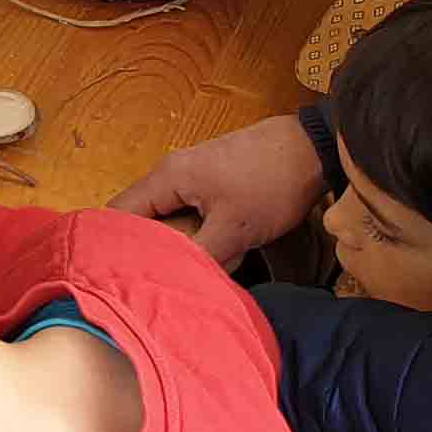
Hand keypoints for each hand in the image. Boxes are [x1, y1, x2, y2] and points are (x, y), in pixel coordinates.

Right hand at [108, 109, 325, 266]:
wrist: (316, 148)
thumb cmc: (273, 182)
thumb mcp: (234, 230)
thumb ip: (197, 258)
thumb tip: (171, 283)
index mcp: (167, 177)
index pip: (118, 214)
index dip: (115, 247)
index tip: (121, 278)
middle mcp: (172, 171)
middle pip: (142, 218)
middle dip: (151, 250)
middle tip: (159, 280)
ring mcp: (194, 174)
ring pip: (170, 218)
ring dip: (179, 243)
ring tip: (191, 268)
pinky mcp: (215, 180)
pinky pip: (191, 212)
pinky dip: (198, 233)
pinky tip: (216, 251)